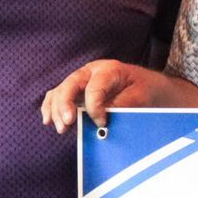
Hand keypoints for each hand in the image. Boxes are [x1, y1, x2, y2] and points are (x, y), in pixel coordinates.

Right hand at [41, 60, 159, 134]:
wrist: (149, 86)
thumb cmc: (145, 90)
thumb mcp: (140, 97)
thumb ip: (120, 105)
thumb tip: (101, 118)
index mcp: (109, 69)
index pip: (94, 87)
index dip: (95, 107)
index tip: (101, 123)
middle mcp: (91, 71)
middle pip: (70, 84)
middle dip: (66, 105)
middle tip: (67, 123)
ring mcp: (81, 80)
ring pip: (60, 90)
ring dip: (56, 109)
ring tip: (61, 127)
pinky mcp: (76, 90)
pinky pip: (57, 95)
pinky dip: (51, 107)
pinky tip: (48, 120)